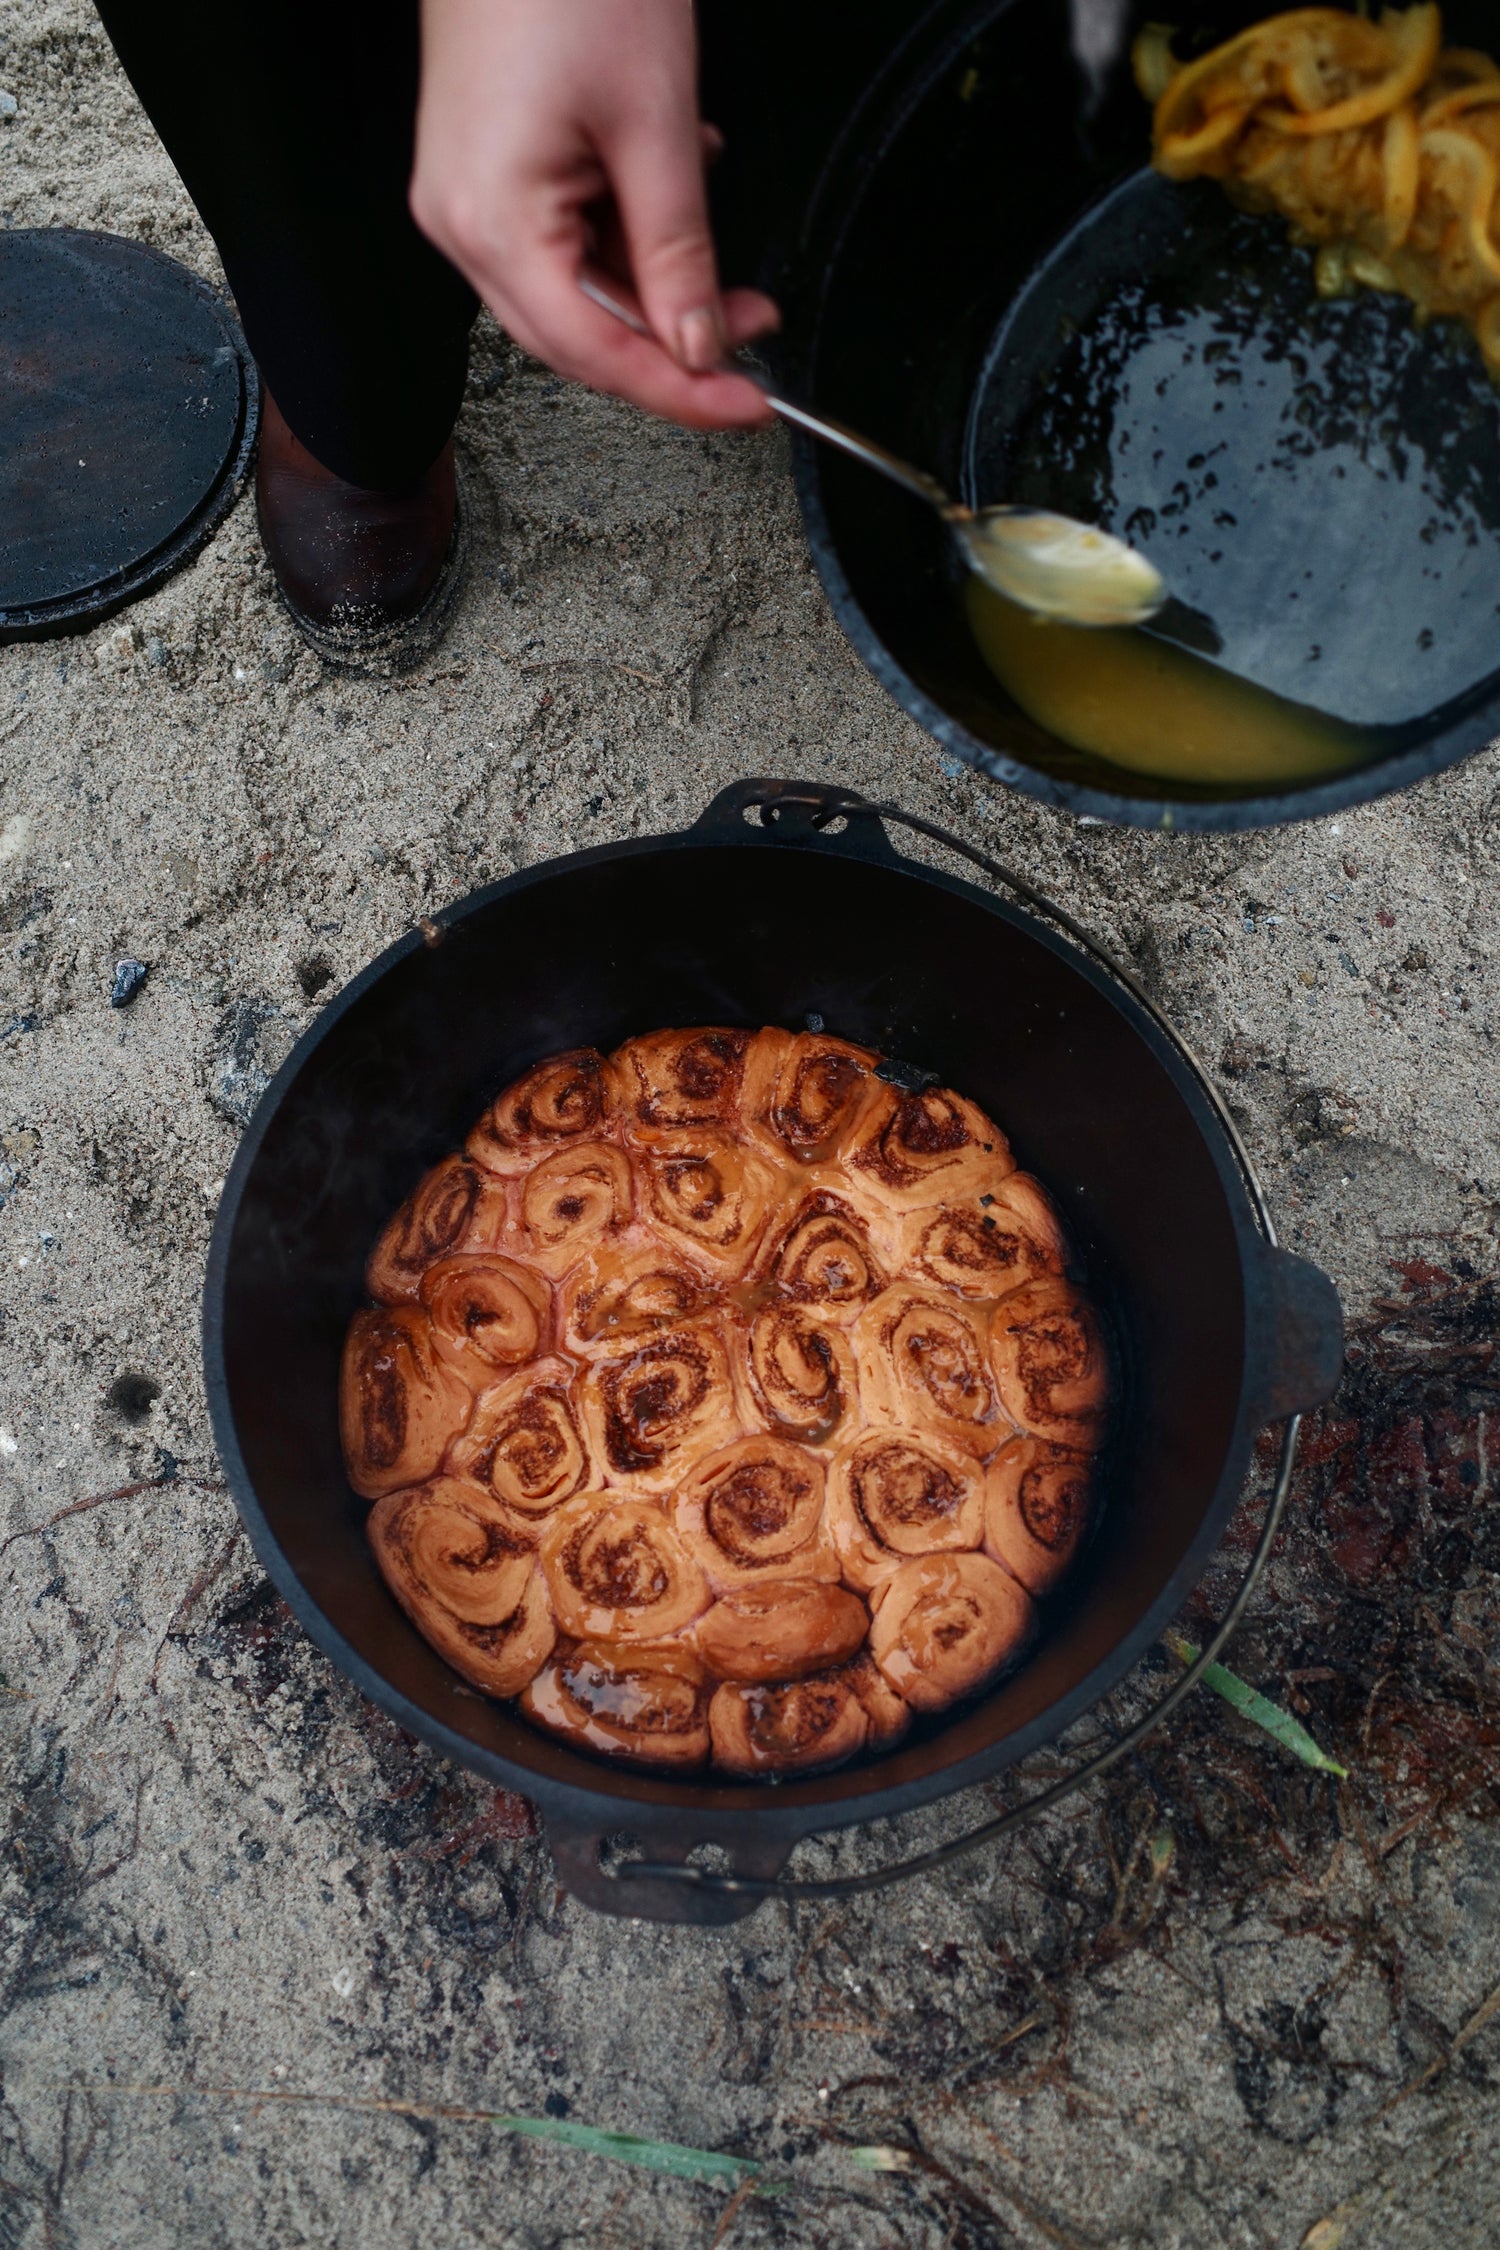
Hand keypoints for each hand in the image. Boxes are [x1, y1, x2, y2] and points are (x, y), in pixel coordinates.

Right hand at [411, 0, 778, 427]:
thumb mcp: (655, 124)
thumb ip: (680, 248)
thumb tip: (701, 342)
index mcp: (491, 221)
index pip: (595, 352)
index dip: (679, 389)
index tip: (747, 404)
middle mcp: (460, 223)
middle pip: (577, 334)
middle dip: (671, 342)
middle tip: (751, 330)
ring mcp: (463, 197)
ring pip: (573, 289)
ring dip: (653, 281)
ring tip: (718, 239)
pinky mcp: (481, 169)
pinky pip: (557, 237)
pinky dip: (622, 233)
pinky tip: (668, 187)